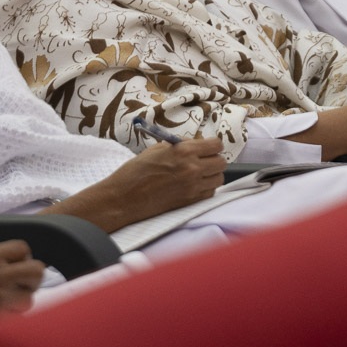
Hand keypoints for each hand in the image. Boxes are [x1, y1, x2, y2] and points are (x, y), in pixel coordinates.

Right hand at [0, 241, 44, 330]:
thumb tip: (7, 258)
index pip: (22, 248)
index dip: (23, 256)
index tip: (19, 262)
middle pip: (37, 271)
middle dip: (32, 277)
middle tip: (24, 282)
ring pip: (29, 299)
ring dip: (20, 300)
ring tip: (6, 301)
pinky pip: (16, 317)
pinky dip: (9, 316)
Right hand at [59, 138, 225, 231]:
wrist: (125, 197)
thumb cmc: (136, 171)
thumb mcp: (157, 149)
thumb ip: (179, 146)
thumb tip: (194, 145)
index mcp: (184, 151)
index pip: (216, 145)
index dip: (212, 145)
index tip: (208, 147)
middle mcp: (192, 168)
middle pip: (221, 162)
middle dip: (214, 159)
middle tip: (204, 160)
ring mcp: (193, 186)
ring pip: (219, 178)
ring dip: (212, 174)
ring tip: (199, 173)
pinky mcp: (191, 201)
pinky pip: (210, 192)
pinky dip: (206, 187)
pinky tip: (194, 184)